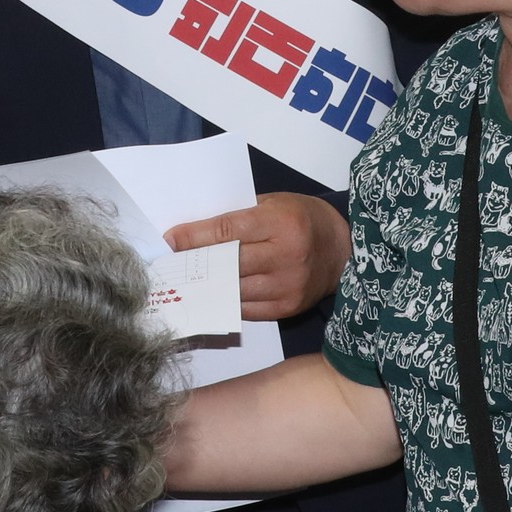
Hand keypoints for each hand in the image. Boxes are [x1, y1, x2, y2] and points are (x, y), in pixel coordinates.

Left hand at [162, 192, 350, 318]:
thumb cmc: (302, 218)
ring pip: (233, 289)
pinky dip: (226, 299)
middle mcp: (286, 256)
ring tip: (185, 280)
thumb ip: (238, 217)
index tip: (169, 240)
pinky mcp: (287, 307)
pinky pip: (246, 307)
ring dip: (206, 285)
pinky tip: (211, 293)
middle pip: (227, 263)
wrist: (343, 249)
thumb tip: (193, 233)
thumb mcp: (273, 204)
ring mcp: (287, 285)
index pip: (228, 231)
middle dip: (195, 263)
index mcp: (282, 222)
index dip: (194, 236)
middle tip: (170, 264)